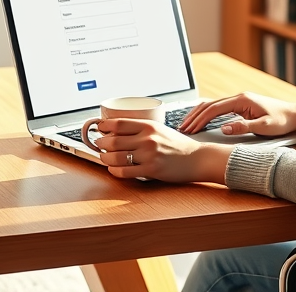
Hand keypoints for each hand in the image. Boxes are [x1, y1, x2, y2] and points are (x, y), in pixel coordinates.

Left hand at [92, 118, 232, 182]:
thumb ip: (141, 129)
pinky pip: (124, 172)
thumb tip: (117, 130)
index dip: (104, 126)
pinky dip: (114, 171)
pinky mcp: (151, 170)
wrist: (196, 158)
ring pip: (115, 157)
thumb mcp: (160, 129)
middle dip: (101, 143)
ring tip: (105, 157)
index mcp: (149, 126)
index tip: (99, 128)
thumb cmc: (178, 145)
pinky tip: (113, 169)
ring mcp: (149, 155)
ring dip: (105, 158)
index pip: (118, 123)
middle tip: (99, 144)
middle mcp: (148, 139)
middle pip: (113, 140)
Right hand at [177, 92, 295, 136]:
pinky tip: (200, 120)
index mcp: (242, 100)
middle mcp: (239, 97)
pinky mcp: (241, 105)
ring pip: (213, 105)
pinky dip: (207, 114)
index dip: (200, 119)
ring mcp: (239, 100)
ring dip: (199, 114)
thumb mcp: (264, 127)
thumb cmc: (282, 121)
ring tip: (186, 125)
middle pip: (210, 105)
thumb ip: (243, 127)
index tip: (189, 129)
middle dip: (194, 116)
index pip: (215, 109)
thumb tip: (223, 127)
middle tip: (181, 128)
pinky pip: (219, 108)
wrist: (295, 114)